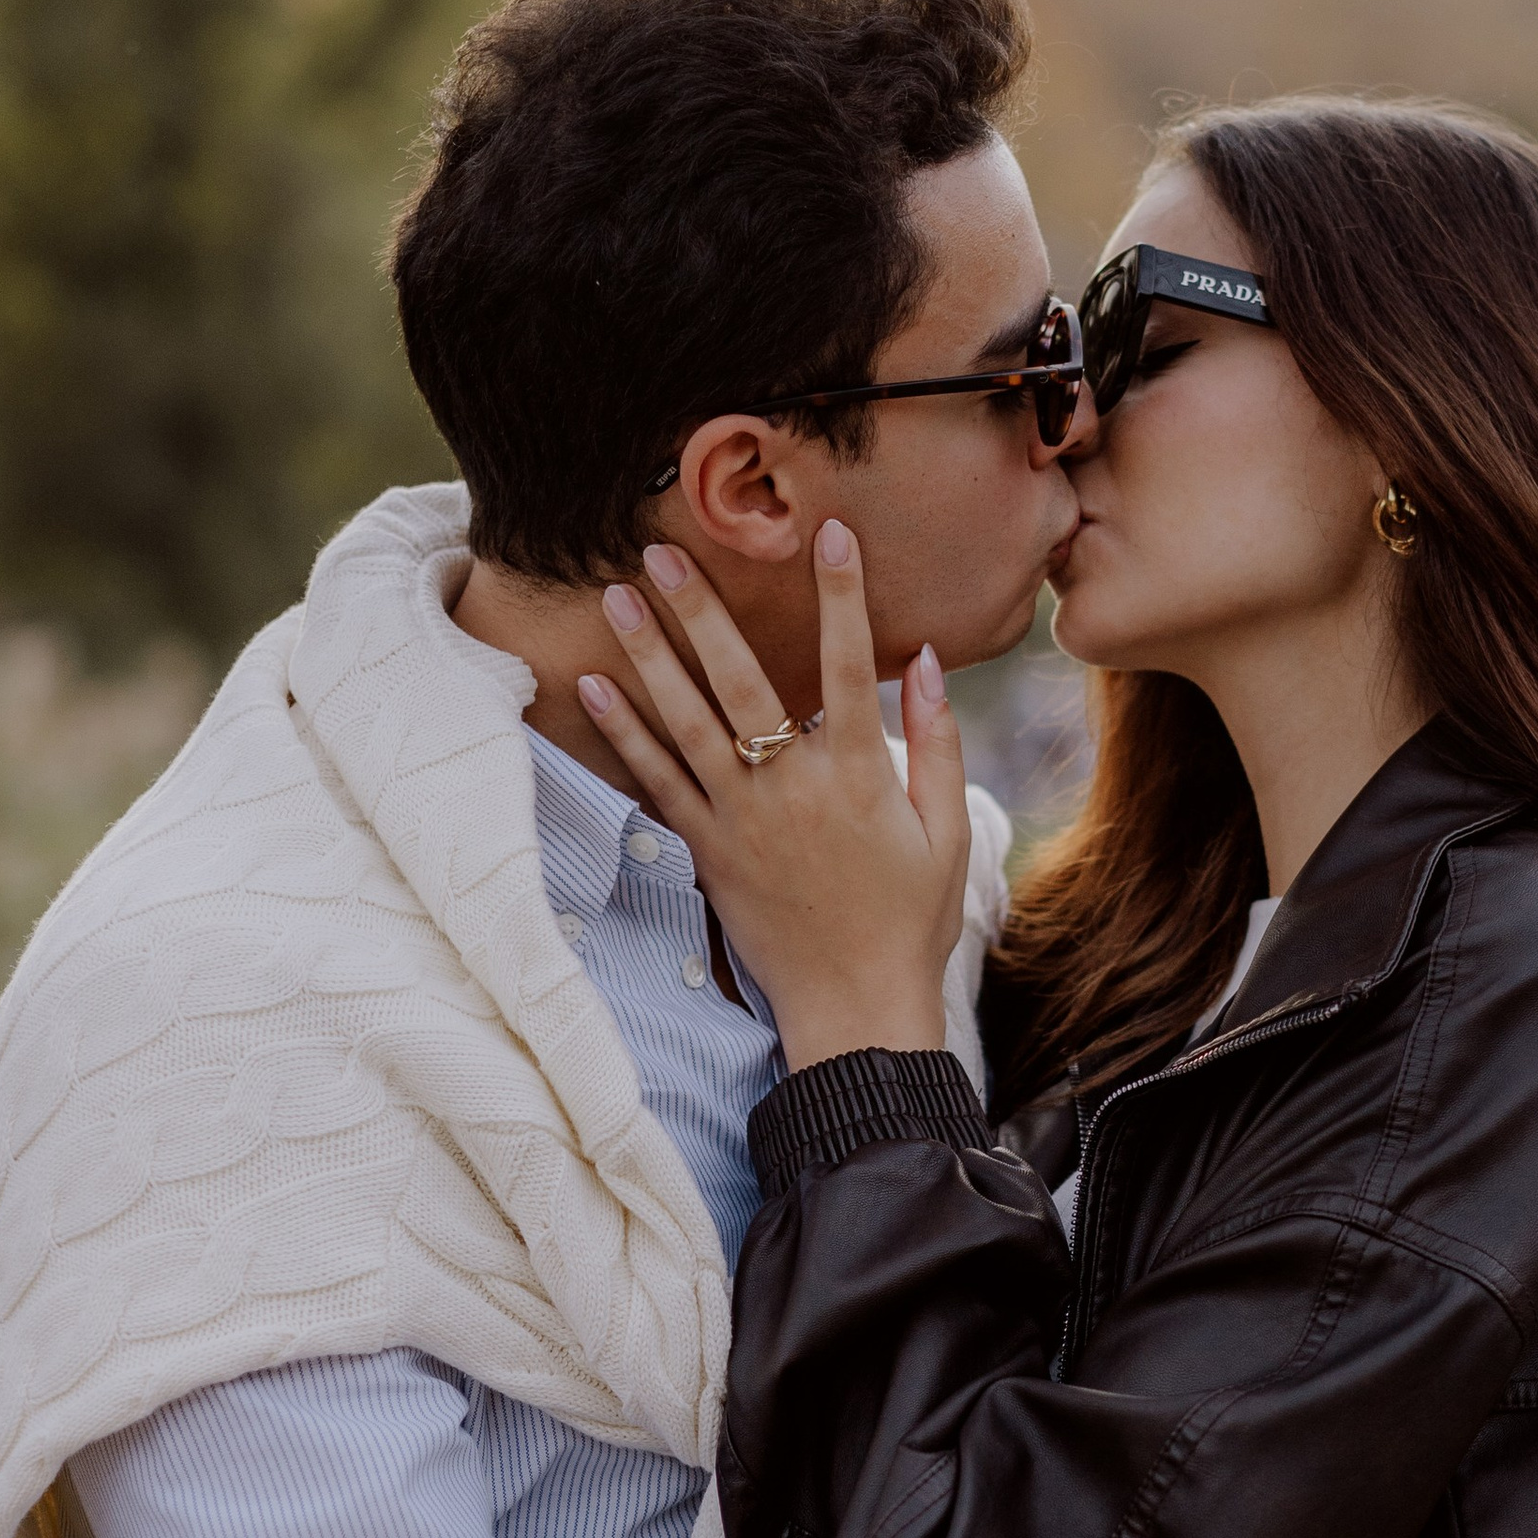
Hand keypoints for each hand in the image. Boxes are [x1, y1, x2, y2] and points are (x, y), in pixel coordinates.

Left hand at [579, 526, 970, 1072]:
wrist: (854, 1006)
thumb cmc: (909, 920)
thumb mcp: (946, 831)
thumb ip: (935, 743)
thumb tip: (926, 663)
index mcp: (857, 774)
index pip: (849, 664)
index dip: (843, 595)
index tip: (830, 532)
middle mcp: (790, 786)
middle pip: (740, 679)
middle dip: (701, 607)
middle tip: (663, 548)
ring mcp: (740, 817)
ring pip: (684, 720)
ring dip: (647, 653)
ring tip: (613, 595)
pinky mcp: (706, 849)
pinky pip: (656, 780)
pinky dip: (622, 731)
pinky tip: (591, 685)